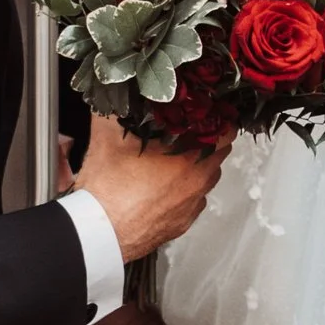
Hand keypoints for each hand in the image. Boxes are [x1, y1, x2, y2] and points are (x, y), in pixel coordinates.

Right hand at [75, 112, 220, 263]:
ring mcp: (190, 206)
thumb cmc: (107, 191)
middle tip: (189, 132)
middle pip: (219, 155)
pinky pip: (192, 202)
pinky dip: (184, 192)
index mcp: (189, 157)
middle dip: (209, 142)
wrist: (98, 235)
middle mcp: (196, 182)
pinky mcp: (180, 224)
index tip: (212, 112)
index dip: (221, 119)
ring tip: (173, 159)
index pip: (226, 132)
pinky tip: (163, 187)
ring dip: (197, 167)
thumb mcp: (107, 136)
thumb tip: (115, 89)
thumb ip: (113, 106)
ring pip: (206, 180)